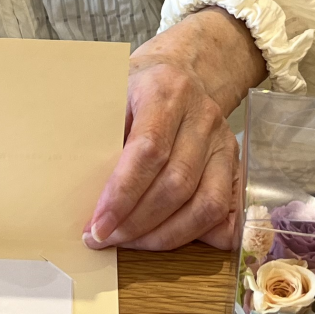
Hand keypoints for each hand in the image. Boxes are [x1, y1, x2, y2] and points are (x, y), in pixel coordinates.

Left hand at [84, 9, 266, 252]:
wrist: (184, 71)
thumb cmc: (136, 88)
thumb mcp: (111, 93)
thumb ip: (98, 133)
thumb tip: (79, 194)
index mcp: (166, 91)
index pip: (149, 150)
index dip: (123, 194)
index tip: (97, 225)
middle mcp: (202, 115)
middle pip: (176, 183)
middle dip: (137, 223)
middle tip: (105, 239)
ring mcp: (224, 142)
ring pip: (206, 205)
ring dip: (164, 236)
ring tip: (129, 242)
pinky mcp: (235, 165)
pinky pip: (226, 213)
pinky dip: (200, 236)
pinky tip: (167, 239)